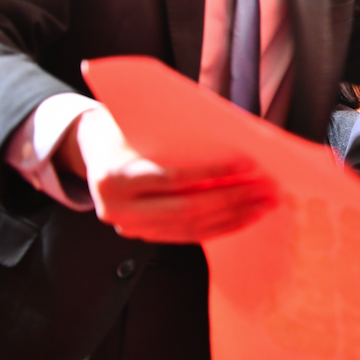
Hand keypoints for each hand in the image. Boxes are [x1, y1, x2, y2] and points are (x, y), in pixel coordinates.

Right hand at [65, 107, 279, 242]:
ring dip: (234, 215)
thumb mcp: (142, 124)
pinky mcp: (144, 235)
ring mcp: (130, 227)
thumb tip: (235, 137)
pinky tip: (245, 216)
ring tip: (265, 203)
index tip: (248, 165)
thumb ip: (178, 136)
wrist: (92, 149)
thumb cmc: (123, 128)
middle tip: (267, 188)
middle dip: (233, 199)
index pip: (174, 179)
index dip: (214, 174)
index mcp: (115, 177)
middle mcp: (118, 209)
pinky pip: (188, 235)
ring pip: (191, 226)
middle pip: (187, 208)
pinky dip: (220, 226)